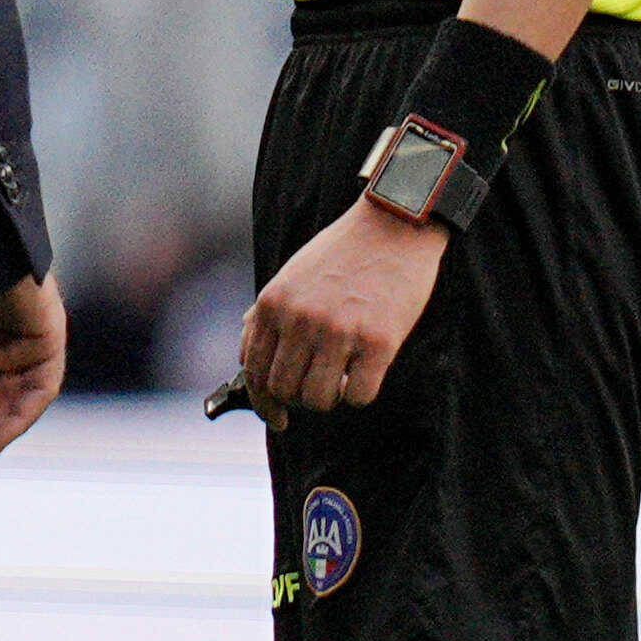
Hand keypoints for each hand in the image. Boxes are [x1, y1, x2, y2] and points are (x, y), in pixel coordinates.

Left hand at [233, 199, 449, 422]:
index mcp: (273, 304)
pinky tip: (365, 375)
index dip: (263, 402)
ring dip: (329, 399)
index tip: (276, 416)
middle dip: (298, 400)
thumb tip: (246, 352)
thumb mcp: (290, 276)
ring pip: (317, 399)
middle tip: (316, 392)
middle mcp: (300, 320)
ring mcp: (339, 331)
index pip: (254, 371)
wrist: (394, 224)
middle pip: (284, 390)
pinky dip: (360, 394)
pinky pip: (359, 395)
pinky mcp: (379, 341)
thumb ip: (266, 314)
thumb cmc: (342, 252)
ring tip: (341, 381)